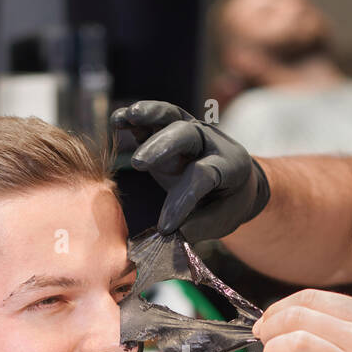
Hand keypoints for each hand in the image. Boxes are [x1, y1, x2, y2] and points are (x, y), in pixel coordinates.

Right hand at [110, 100, 270, 240]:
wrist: (233, 183)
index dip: (182, 200)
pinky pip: (154, 118)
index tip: (165, 227)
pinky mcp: (170, 130)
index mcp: (230, 164)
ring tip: (128, 118)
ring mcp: (190, 131)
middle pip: (187, 135)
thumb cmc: (225, 203)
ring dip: (149, 114)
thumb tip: (167, 236)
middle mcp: (211, 142)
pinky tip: (118, 120)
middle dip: (162, 147)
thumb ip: (197, 225)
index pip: (202, 175)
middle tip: (139, 164)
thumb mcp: (221, 219)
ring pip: (171, 115)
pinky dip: (135, 117)